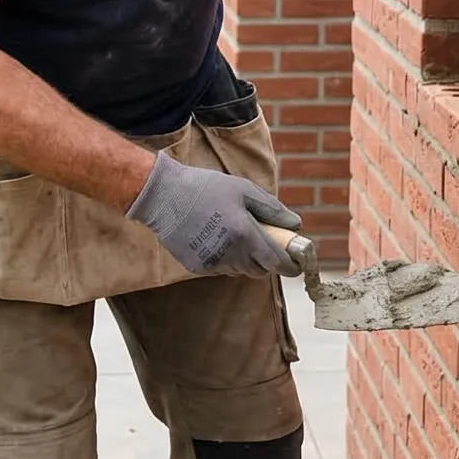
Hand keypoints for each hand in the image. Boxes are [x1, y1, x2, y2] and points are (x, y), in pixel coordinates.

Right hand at [127, 153, 299, 275]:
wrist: (163, 196)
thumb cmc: (206, 188)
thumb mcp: (243, 190)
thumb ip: (272, 209)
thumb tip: (295, 225)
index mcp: (245, 235)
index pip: (277, 263)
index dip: (290, 264)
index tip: (294, 260)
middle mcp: (230, 255)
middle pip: (259, 270)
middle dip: (265, 259)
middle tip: (258, 238)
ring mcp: (212, 263)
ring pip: (239, 270)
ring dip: (243, 258)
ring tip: (231, 232)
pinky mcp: (197, 268)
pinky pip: (220, 268)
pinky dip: (223, 258)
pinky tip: (212, 237)